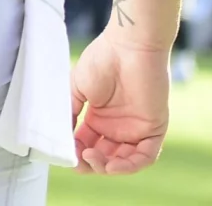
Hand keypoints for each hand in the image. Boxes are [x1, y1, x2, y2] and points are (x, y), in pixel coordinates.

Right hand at [71, 33, 169, 174]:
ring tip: (90, 157)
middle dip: (90, 163)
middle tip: (78, 158)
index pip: (87, 144)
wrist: (129, 45)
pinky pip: (145, 156)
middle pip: (105, 157)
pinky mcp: (154, 128)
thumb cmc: (102, 60)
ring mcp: (136, 128)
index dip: (75, 153)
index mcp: (99, 117)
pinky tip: (112, 165)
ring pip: (123, 161)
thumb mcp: (76, 88)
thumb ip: (68, 112)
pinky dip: (128, 166)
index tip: (64, 154)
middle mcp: (118, 126)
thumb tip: (58, 137)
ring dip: (107, 167)